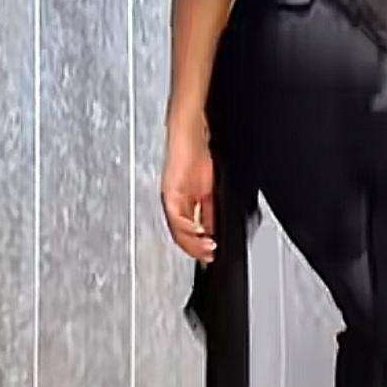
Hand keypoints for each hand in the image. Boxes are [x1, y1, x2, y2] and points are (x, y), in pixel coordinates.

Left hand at [162, 110, 215, 264]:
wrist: (190, 130)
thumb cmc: (198, 152)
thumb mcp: (211, 187)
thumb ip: (212, 209)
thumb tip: (216, 230)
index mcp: (184, 202)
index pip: (190, 231)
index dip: (200, 246)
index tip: (212, 255)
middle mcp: (174, 202)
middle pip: (181, 234)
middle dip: (196, 249)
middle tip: (210, 256)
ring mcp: (170, 197)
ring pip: (177, 229)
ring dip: (193, 242)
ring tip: (207, 249)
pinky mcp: (169, 190)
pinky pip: (176, 216)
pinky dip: (188, 228)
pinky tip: (199, 232)